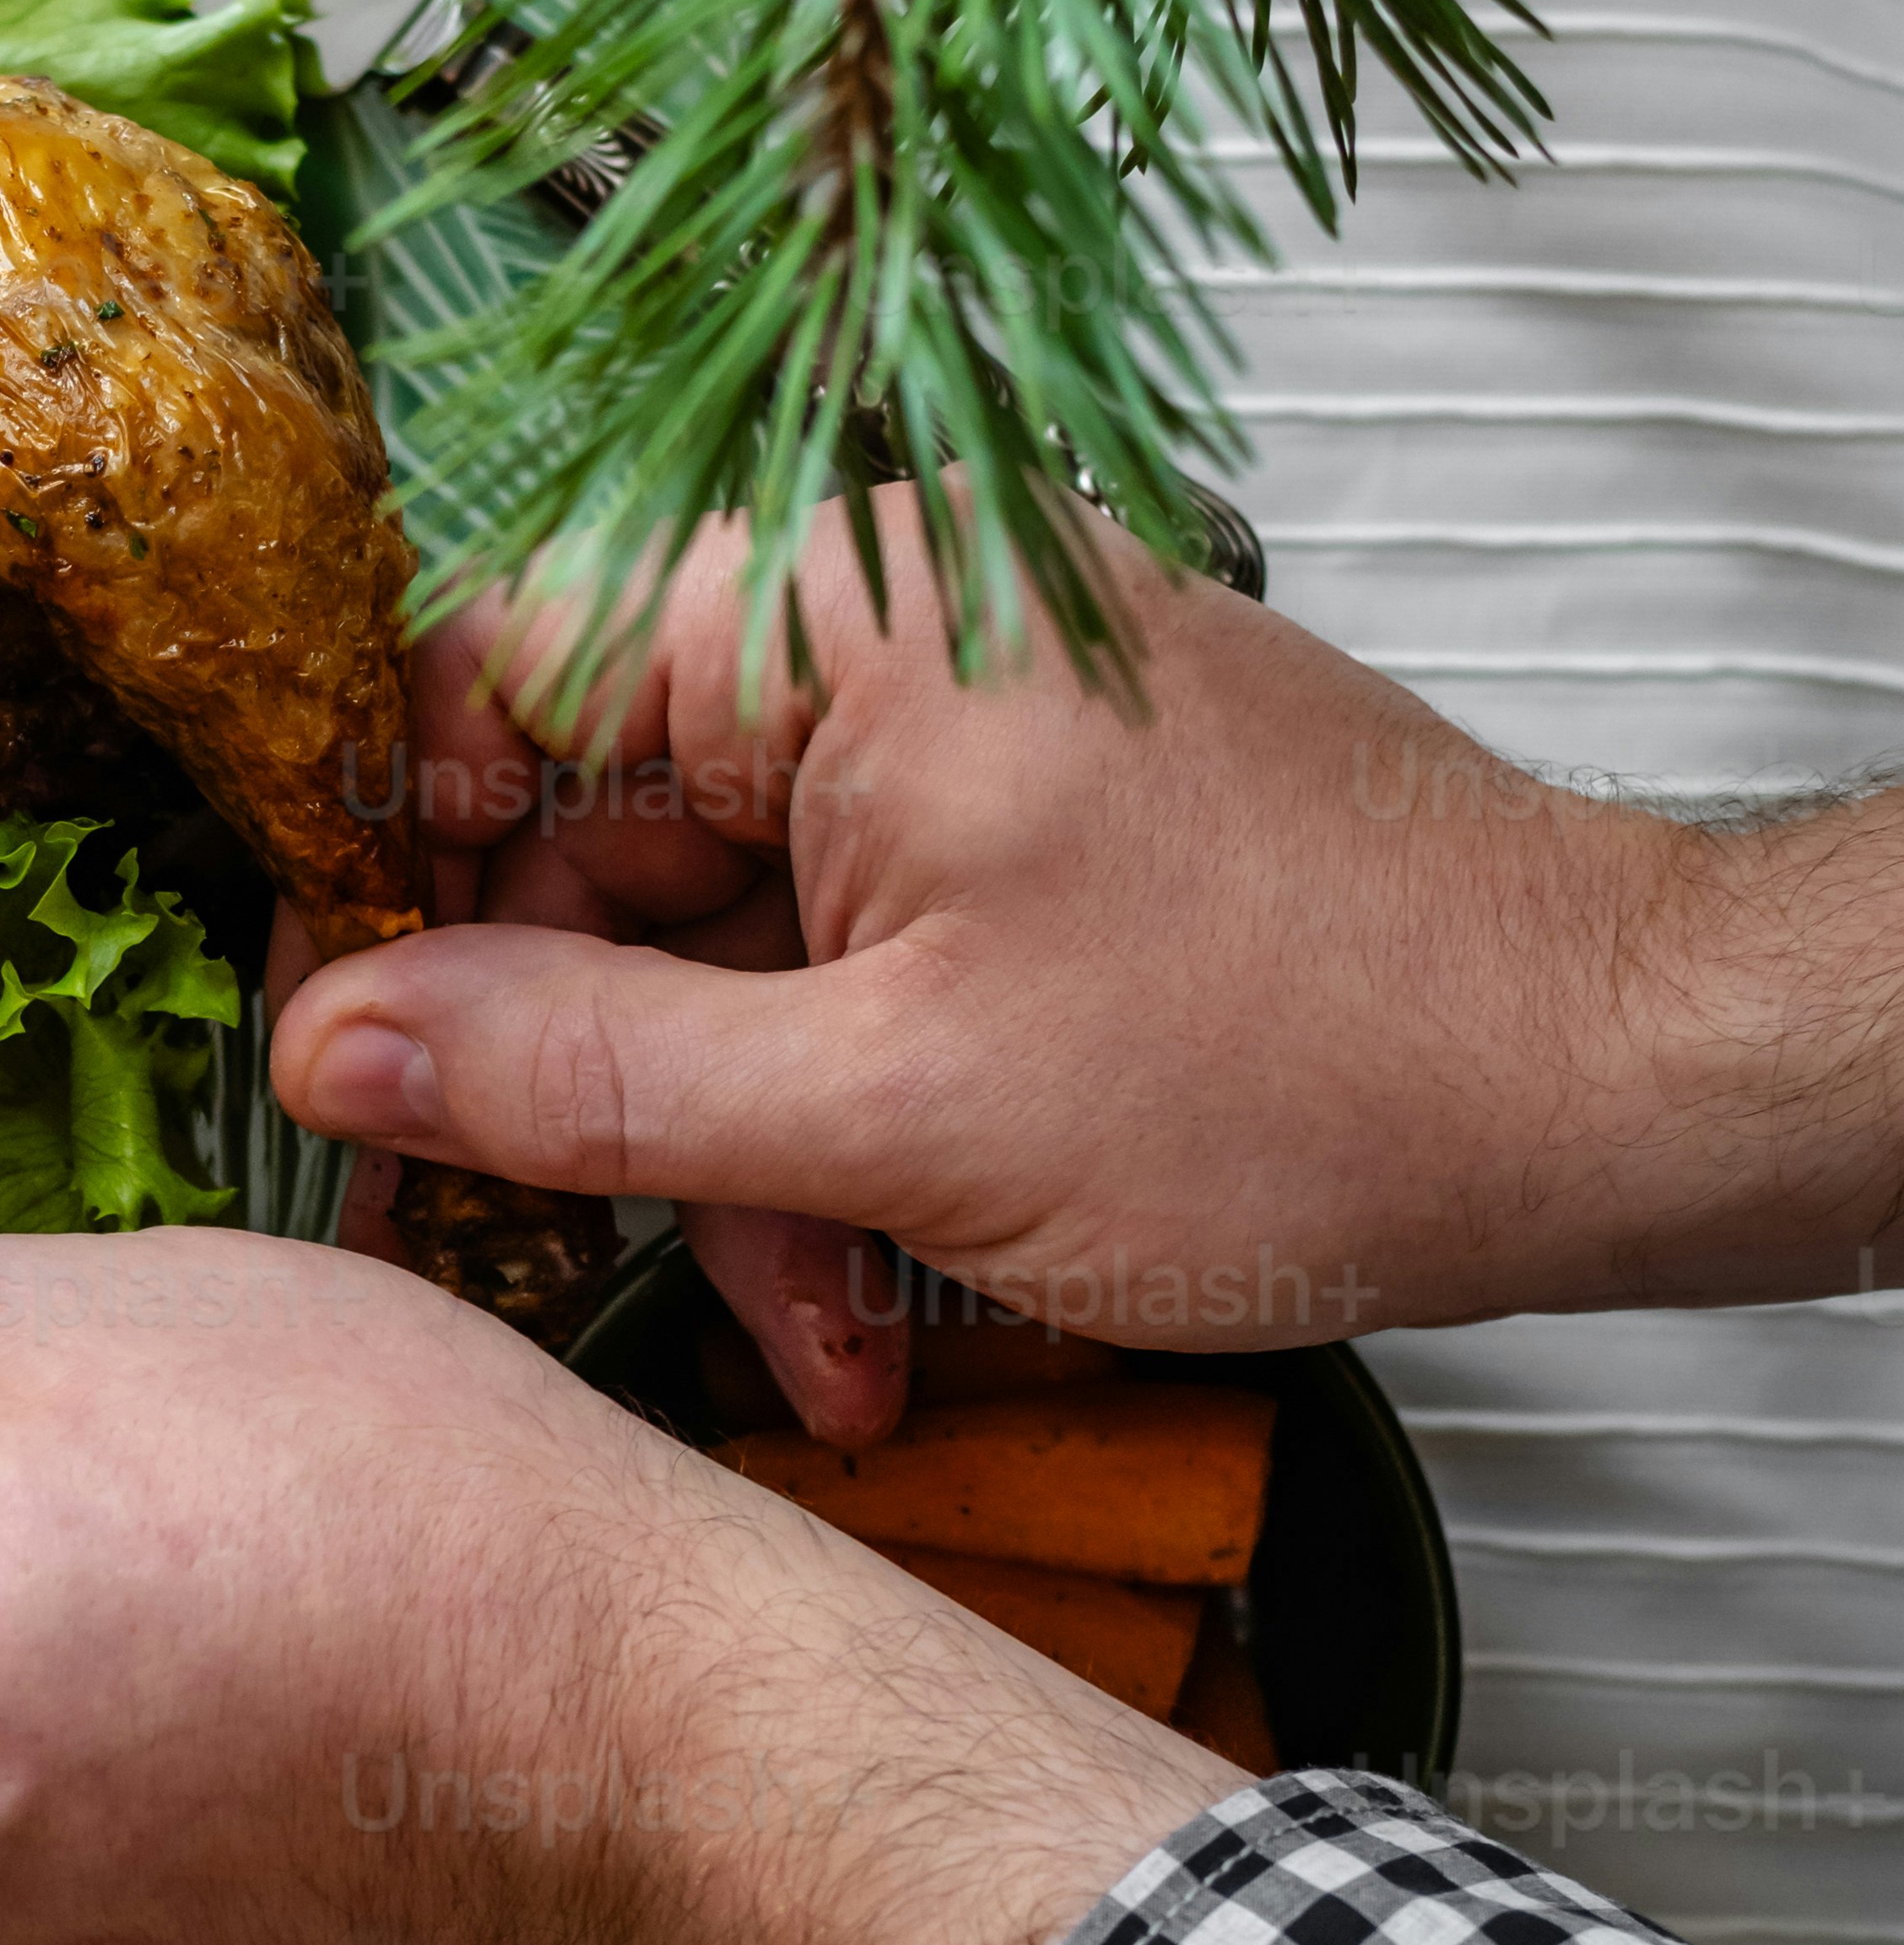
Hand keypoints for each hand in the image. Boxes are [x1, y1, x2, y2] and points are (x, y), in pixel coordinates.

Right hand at [276, 498, 1903, 1423]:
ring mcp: (967, 725)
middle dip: (590, 1089)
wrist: (1611, 1091)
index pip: (481, 667)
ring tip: (817, 1338)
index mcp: (836, 606)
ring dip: (733, 1166)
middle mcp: (891, 621)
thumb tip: (339, 1039)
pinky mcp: (1025, 833)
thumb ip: (578, 1074)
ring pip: (722, 941)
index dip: (380, 867)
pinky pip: (845, 967)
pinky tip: (882, 1300)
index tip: (331, 1046)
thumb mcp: (886, 1114)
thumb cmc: (1325, 1060)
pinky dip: (841, 1137)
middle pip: (595, 835)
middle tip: (535, 1263)